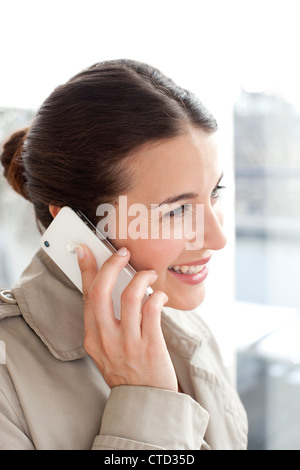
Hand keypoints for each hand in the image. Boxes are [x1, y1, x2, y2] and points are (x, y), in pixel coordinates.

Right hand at [76, 245, 177, 391]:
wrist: (146, 402)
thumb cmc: (127, 371)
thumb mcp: (106, 350)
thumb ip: (105, 323)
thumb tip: (112, 287)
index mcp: (92, 337)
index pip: (86, 296)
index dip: (86, 269)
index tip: (86, 250)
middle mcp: (106, 339)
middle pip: (102, 291)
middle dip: (111, 265)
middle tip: (123, 253)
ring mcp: (128, 343)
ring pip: (131, 296)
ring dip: (142, 278)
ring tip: (149, 275)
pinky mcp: (150, 345)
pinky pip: (152, 310)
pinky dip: (157, 297)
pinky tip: (160, 297)